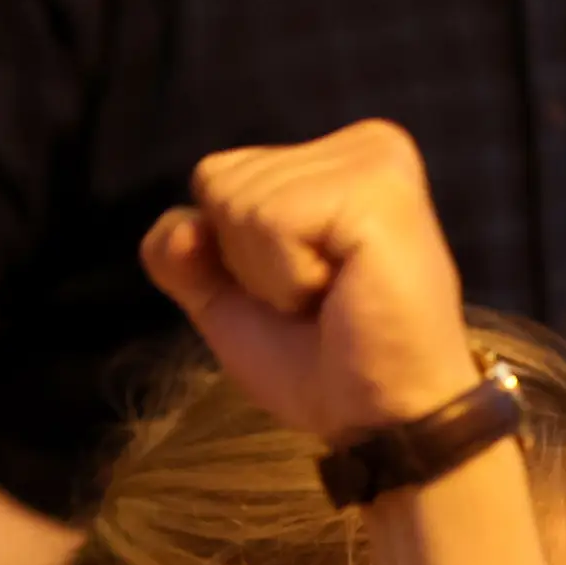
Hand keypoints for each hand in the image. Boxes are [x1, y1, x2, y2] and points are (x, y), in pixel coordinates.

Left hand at [139, 124, 480, 441]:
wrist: (384, 422)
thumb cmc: (318, 362)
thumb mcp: (225, 300)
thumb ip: (181, 254)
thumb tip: (182, 225)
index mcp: (333, 157)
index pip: (214, 176)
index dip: (232, 254)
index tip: (301, 287)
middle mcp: (363, 142)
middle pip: (217, 181)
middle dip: (250, 263)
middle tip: (322, 298)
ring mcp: (375, 159)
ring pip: (238, 201)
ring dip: (272, 275)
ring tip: (337, 296)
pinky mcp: (380, 190)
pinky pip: (271, 221)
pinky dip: (289, 278)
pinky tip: (344, 292)